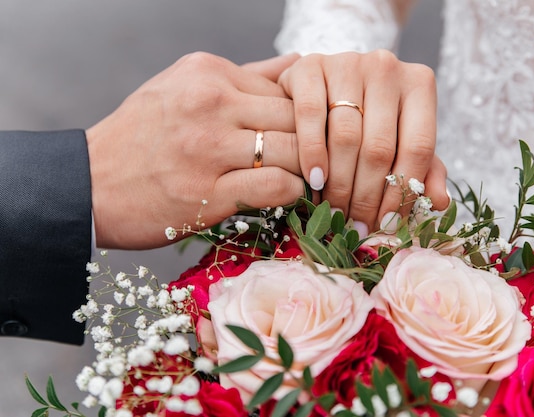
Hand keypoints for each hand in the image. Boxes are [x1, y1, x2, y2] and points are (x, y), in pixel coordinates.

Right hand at [87, 52, 305, 249]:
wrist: (90, 183)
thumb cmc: (142, 136)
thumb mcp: (185, 87)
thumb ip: (247, 76)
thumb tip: (299, 62)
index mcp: (207, 72)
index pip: (285, 91)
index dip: (304, 119)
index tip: (306, 139)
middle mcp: (209, 103)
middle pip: (295, 118)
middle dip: (312, 143)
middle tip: (319, 162)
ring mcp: (207, 147)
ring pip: (292, 149)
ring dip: (306, 168)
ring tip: (307, 180)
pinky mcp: (206, 192)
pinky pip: (275, 185)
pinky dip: (292, 191)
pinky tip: (286, 194)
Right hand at [277, 50, 447, 236]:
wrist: (324, 83)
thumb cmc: (369, 118)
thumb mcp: (402, 140)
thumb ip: (424, 169)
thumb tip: (439, 202)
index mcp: (419, 85)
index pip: (419, 147)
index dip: (404, 192)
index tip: (389, 224)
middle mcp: (387, 67)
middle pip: (380, 147)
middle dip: (367, 197)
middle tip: (358, 226)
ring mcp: (347, 63)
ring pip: (346, 137)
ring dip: (340, 184)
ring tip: (336, 212)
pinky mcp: (310, 66)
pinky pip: (310, 117)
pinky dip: (312, 154)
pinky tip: (315, 181)